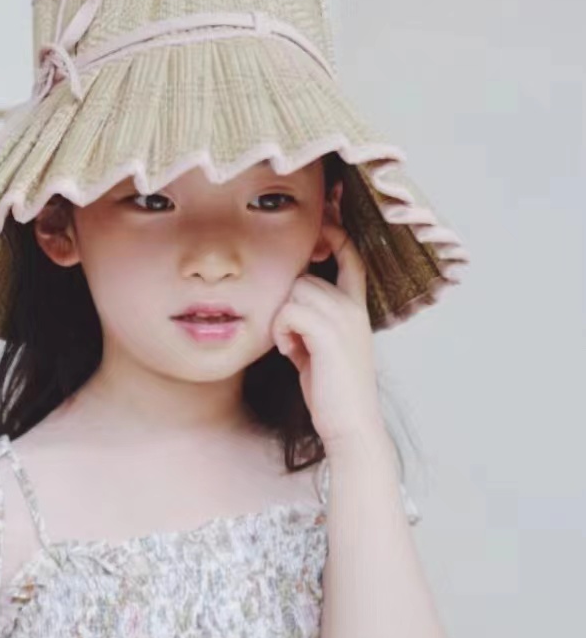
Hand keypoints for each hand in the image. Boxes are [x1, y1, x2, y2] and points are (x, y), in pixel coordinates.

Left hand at [270, 226, 384, 449]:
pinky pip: (287, 311)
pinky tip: (293, 354)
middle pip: (303, 276)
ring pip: (293, 291)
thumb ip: (311, 318)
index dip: (334, 231)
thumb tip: (287, 299)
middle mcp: (353, 306)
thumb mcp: (322, 345)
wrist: (350, 424)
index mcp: (356, 307)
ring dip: (282, 321)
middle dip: (287, 304)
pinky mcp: (328, 332)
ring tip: (295, 348)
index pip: (350, 254)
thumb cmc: (331, 389)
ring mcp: (344, 317)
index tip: (323, 214)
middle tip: (294, 339)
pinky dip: (281, 333)